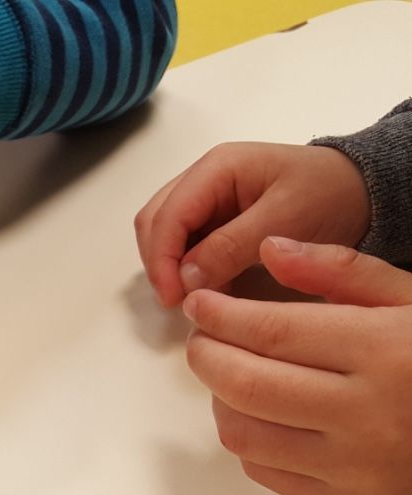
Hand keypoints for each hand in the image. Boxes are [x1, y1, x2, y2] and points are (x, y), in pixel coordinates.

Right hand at [135, 142, 370, 307]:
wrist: (365, 191)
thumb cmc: (330, 194)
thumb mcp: (285, 219)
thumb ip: (231, 246)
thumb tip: (185, 279)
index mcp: (216, 168)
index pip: (167, 214)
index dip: (161, 258)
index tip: (172, 297)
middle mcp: (202, 179)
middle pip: (154, 221)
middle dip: (159, 263)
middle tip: (178, 301)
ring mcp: (206, 199)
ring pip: (164, 233)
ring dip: (169, 266)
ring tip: (191, 296)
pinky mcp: (215, 219)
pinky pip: (185, 244)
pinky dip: (186, 267)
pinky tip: (205, 286)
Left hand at [184, 237, 411, 494]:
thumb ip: (340, 270)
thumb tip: (270, 249)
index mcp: (384, 350)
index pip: (271, 331)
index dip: (220, 315)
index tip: (201, 303)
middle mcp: (368, 413)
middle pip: (245, 383)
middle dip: (206, 355)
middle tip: (204, 338)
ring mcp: (358, 465)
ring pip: (243, 433)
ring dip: (220, 398)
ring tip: (233, 372)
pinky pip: (265, 472)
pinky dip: (247, 438)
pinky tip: (263, 413)